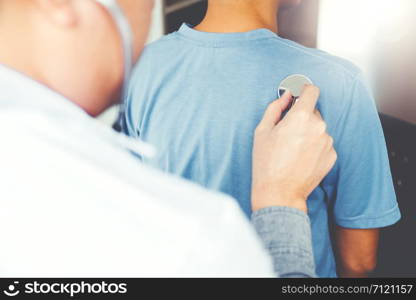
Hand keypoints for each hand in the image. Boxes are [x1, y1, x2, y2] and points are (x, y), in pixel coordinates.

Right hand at [251, 86, 336, 212]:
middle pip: (313, 112)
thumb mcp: (262, 131)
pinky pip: (323, 143)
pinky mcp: (332, 156)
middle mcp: (319, 127)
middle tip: (287, 133)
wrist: (279, 192)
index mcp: (301, 117)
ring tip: (293, 150)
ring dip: (308, 133)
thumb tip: (286, 96)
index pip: (312, 91)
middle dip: (302, 117)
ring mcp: (328, 142)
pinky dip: (314, 147)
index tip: (298, 95)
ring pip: (318, 129)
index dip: (304, 90)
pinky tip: (301, 158)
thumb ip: (275, 108)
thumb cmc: (267, 163)